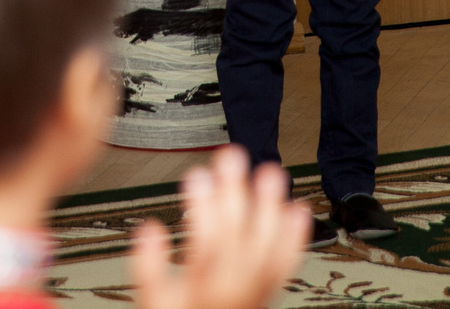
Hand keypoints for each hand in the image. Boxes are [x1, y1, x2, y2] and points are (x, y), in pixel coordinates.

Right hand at [129, 146, 308, 308]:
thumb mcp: (155, 300)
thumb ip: (150, 266)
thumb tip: (150, 229)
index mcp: (204, 286)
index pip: (206, 241)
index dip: (203, 206)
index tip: (197, 175)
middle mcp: (234, 286)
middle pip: (238, 235)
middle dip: (235, 192)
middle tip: (232, 155)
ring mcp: (255, 287)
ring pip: (267, 246)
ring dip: (270, 207)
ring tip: (271, 172)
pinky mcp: (270, 288)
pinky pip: (286, 263)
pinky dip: (295, 235)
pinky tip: (299, 210)